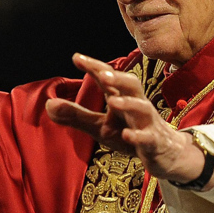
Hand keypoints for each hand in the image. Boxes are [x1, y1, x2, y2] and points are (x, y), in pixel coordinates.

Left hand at [46, 53, 213, 187]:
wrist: (165, 154)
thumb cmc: (131, 133)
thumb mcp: (100, 126)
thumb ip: (76, 116)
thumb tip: (48, 104)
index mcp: (122, 98)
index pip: (108, 79)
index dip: (94, 67)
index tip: (76, 57)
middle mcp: (136, 105)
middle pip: (131, 85)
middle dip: (117, 78)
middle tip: (101, 73)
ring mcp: (147, 123)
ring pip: (143, 108)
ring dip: (128, 103)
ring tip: (112, 101)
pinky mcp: (154, 142)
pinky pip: (148, 137)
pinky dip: (138, 135)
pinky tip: (127, 135)